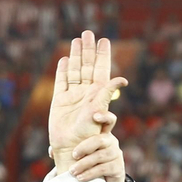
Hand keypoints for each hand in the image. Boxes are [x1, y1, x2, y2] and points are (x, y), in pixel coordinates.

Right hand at [48, 30, 125, 172]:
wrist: (72, 148)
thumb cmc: (89, 134)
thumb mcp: (100, 111)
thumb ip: (107, 93)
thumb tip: (122, 80)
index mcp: (97, 92)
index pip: (101, 68)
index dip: (102, 54)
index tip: (104, 40)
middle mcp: (86, 92)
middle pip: (87, 66)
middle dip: (87, 50)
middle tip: (88, 33)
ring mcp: (72, 96)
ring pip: (74, 71)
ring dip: (75, 56)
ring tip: (76, 41)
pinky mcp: (59, 101)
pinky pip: (61, 82)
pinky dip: (62, 71)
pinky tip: (64, 60)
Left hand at [68, 122, 126, 181]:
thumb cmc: (89, 165)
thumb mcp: (80, 155)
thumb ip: (68, 150)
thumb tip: (52, 152)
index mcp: (102, 134)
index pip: (109, 120)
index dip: (105, 116)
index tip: (95, 116)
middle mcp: (111, 142)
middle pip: (100, 140)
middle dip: (85, 147)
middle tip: (73, 155)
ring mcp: (116, 154)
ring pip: (100, 156)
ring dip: (83, 164)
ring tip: (72, 171)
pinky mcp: (117, 168)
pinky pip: (103, 169)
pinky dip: (89, 173)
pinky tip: (80, 177)